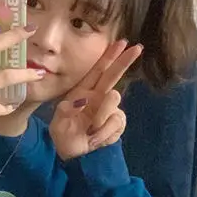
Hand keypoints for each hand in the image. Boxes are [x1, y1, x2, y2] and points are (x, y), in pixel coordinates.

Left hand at [49, 40, 141, 160]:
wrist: (72, 154)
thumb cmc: (63, 134)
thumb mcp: (58, 122)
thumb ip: (67, 110)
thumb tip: (84, 101)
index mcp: (83, 92)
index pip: (98, 70)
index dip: (109, 56)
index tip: (121, 42)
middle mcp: (98, 97)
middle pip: (114, 76)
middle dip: (125, 61)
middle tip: (138, 48)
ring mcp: (109, 110)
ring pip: (113, 102)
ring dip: (100, 118)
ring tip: (89, 131)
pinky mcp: (117, 124)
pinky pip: (115, 122)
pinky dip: (103, 133)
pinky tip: (95, 139)